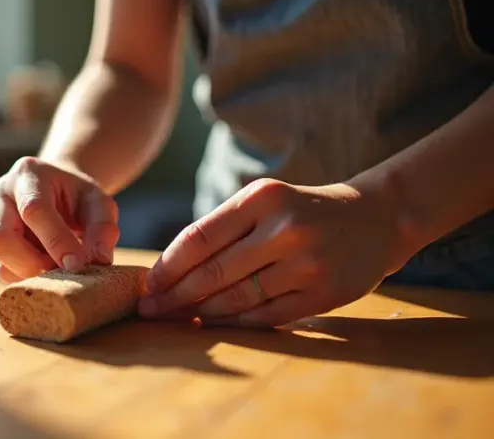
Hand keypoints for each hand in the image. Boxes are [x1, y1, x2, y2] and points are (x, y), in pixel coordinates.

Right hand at [0, 156, 119, 282]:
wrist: (56, 191)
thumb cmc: (77, 196)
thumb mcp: (97, 201)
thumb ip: (102, 227)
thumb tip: (100, 260)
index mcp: (28, 175)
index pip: (34, 210)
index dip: (56, 241)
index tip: (78, 264)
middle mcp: (0, 197)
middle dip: (33, 264)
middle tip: (62, 268)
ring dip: (31, 273)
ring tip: (56, 264)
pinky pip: (4, 273)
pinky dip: (28, 277)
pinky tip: (46, 265)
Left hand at [138, 178, 413, 327]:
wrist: (377, 217)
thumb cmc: (302, 211)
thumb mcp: (265, 203)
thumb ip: (223, 230)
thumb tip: (168, 272)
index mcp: (262, 198)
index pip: (200, 236)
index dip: (168, 266)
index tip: (147, 285)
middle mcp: (285, 229)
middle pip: (214, 272)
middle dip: (175, 296)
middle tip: (149, 311)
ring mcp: (307, 263)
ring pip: (238, 298)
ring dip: (202, 312)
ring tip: (178, 318)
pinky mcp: (325, 293)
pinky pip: (268, 316)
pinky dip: (236, 323)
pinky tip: (215, 324)